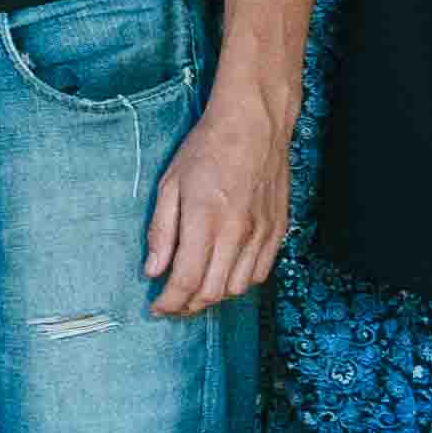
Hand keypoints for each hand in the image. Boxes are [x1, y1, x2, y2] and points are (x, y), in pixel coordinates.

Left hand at [144, 84, 291, 316]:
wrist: (254, 124)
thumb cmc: (207, 148)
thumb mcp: (170, 184)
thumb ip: (161, 231)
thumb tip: (153, 270)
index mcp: (205, 220)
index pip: (186, 280)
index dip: (169, 302)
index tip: (157, 308)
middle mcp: (237, 232)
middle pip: (212, 291)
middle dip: (188, 306)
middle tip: (172, 305)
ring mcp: (262, 233)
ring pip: (238, 288)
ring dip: (214, 297)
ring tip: (194, 293)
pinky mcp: (278, 230)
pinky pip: (260, 273)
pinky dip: (240, 284)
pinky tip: (224, 276)